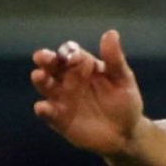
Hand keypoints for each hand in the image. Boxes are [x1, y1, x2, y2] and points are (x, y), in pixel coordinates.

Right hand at [32, 29, 147, 155]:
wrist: (126, 132)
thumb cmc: (124, 101)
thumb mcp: (123, 79)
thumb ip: (115, 59)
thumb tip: (111, 33)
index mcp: (82, 66)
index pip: (70, 53)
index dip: (70, 53)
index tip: (75, 57)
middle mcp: (68, 79)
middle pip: (52, 66)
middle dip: (45, 60)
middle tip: (43, 57)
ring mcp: (62, 98)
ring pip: (45, 86)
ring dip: (41, 80)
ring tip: (40, 76)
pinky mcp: (59, 118)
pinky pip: (48, 112)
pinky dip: (44, 109)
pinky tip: (43, 107)